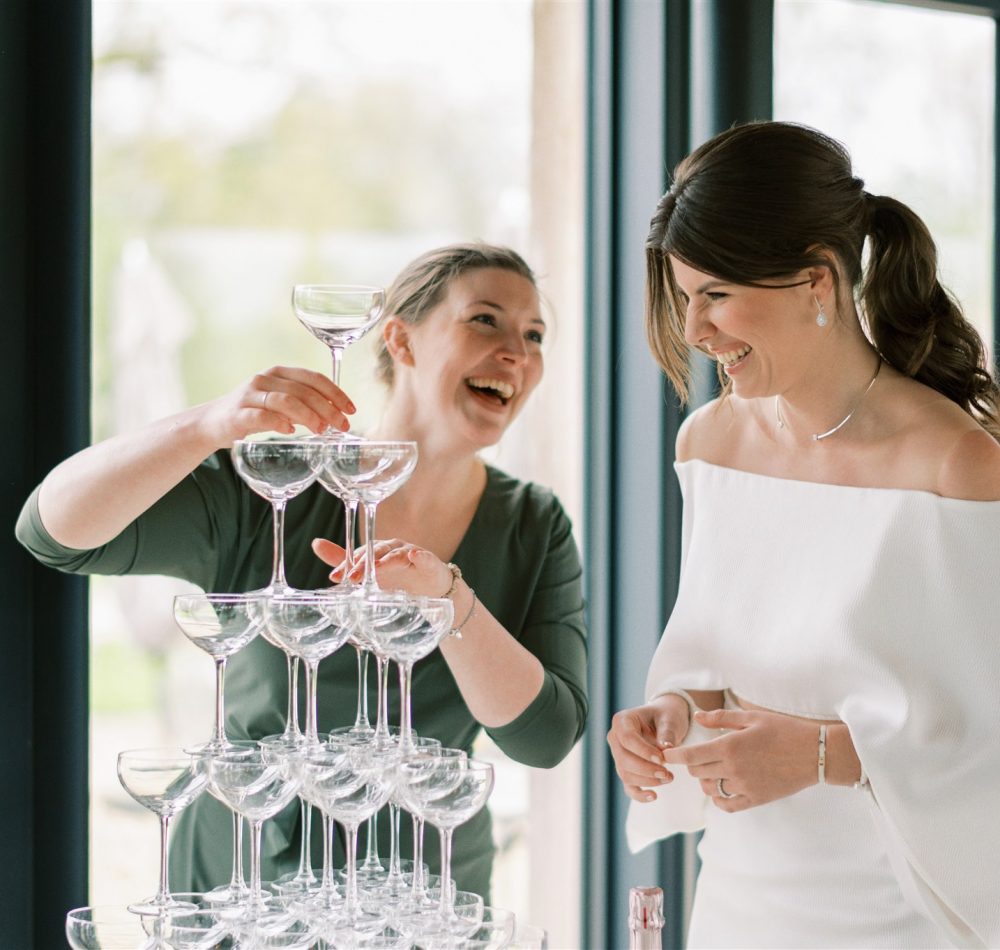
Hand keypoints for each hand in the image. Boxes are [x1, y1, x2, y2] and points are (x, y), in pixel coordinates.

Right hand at [197, 366, 354, 447]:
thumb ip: (304, 406)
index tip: (351, 409)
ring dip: (308, 415)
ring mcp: (250, 395)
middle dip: (328, 408)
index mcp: (279, 373)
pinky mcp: (238, 414)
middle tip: (342, 425)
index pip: (313, 377)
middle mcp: (264, 379)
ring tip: (322, 430)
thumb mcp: (280, 404)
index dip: (335, 392)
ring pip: (286, 400)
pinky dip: (279, 423)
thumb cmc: (252, 413)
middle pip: (303, 390)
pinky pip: (262, 416)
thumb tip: (334, 417)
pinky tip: (290, 431)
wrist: (212, 423)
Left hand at [312, 537, 451, 597]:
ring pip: (398, 555)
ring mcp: (412, 554)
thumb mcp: (370, 574)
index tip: (335, 577)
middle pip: (377, 552)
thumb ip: (345, 561)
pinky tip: (414, 556)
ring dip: (387, 561)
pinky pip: (425, 559)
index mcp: (377, 550)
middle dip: (364, 564)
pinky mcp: (430, 564)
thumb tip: (316, 543)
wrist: (432, 590)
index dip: (347, 564)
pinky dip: (420, 557)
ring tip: (377, 568)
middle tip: (353, 578)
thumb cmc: (398, 577)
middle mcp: (393, 548)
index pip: (360, 554)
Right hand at [607, 694, 690, 802]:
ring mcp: (618, 755)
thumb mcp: (670, 718)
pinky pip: (628, 786)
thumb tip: (665, 749)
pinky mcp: (626, 769)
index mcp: (622, 721)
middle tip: (668, 774)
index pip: (627, 738)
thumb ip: (667, 732)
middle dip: (646, 770)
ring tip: (669, 778)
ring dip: (647, 781)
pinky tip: (654, 796)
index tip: (662, 759)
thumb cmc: (666, 715)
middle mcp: (615, 738)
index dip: (643, 751)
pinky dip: (639, 795)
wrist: (665, 720)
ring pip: (625, 774)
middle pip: (624, 759)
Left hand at [660, 708, 817, 811]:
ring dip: (705, 780)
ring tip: (712, 770)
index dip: (674, 756)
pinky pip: (727, 805)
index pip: (691, 756)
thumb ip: (721, 718)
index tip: (666, 754)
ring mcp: (745, 787)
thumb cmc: (784, 729)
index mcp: (730, 746)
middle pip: (698, 772)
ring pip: (710, 789)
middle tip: (696, 756)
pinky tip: (722, 788)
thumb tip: (697, 717)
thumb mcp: (752, 717)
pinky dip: (719, 799)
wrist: (816, 754)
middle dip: (692, 764)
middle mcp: (734, 769)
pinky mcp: (756, 799)